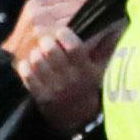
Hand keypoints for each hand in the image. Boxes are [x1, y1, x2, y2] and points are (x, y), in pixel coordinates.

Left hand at [3, 0, 109, 120]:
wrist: (76, 115)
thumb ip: (106, 47)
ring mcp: (54, 89)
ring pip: (37, 60)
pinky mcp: (40, 96)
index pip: (74, 48)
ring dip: (36, 52)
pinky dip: (26, 65)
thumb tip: (113, 23)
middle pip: (52, 51)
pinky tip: (30, 62)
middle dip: (47, 41)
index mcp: (87, 70)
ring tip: (39, 51)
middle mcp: (71, 80)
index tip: (61, 30)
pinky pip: (27, 74)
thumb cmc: (88, 84)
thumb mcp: (101, 68)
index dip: (65, 35)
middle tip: (47, 39)